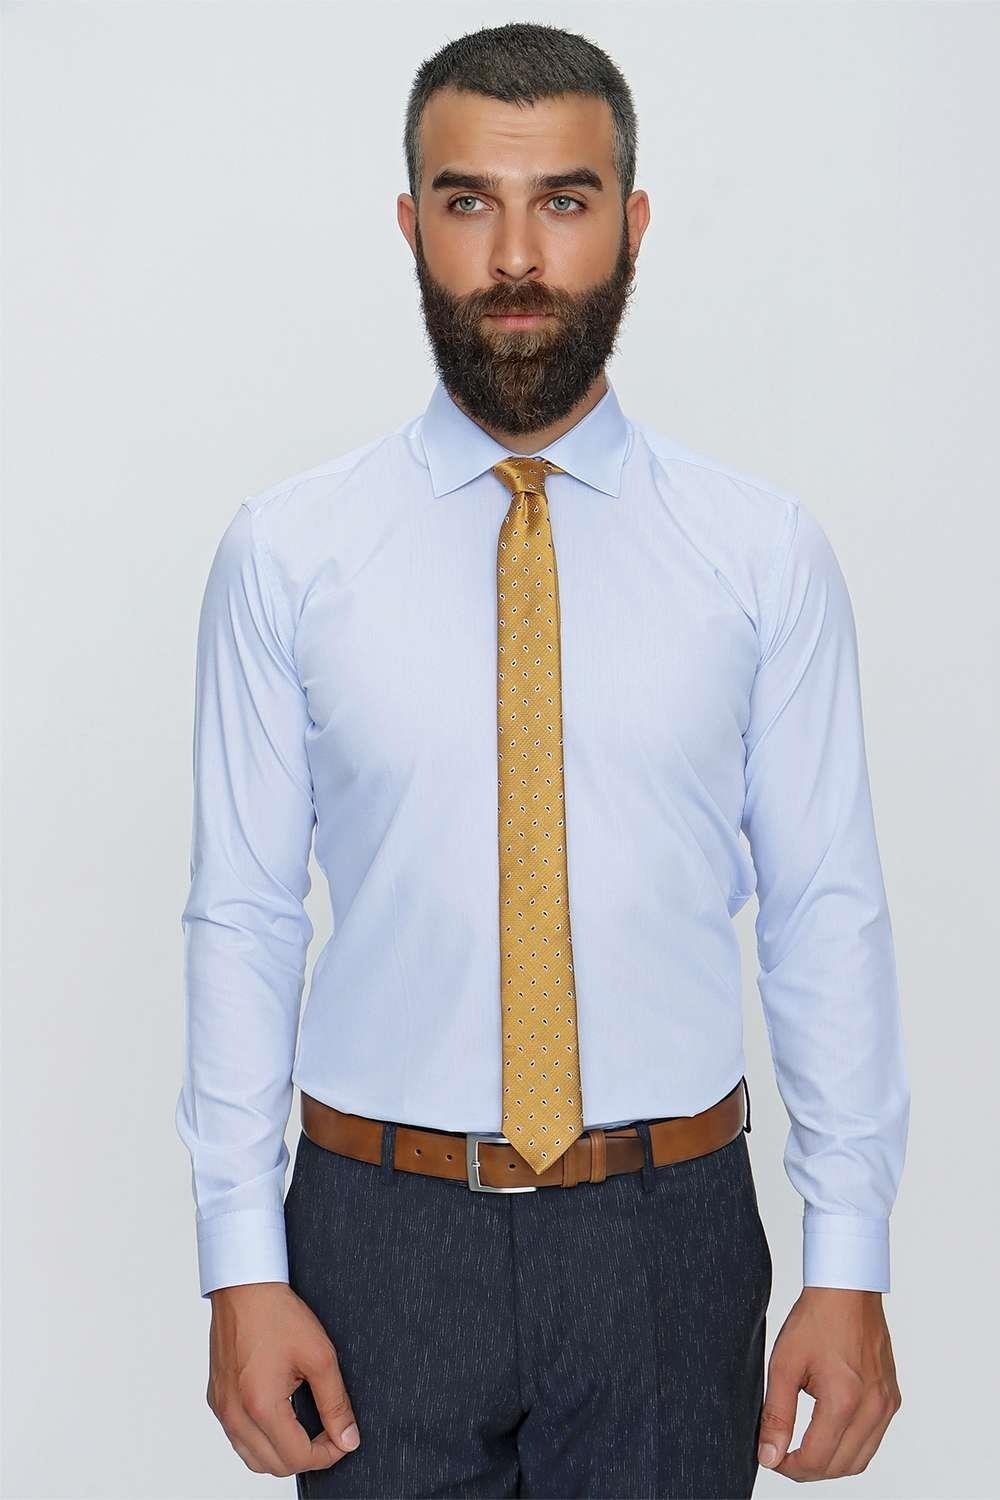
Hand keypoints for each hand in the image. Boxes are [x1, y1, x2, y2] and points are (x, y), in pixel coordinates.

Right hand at [207, 1281, 360, 1477]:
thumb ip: (336, 1403)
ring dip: (281, 1452)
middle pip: (274, 1466)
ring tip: (304, 1426)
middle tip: (328, 1432)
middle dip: (306, 1456)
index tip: (342, 1438)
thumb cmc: (277, 1314)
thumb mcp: (319, 1356)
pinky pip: (238, 1438)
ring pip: (252, 1458)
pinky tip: (279, 1414)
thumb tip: (348, 1438)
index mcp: (260, 1406)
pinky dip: (260, 1438)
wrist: (243, 1287)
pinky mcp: (217, 1399)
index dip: (327, 1454)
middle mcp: (235, 1414)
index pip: (297, 1459)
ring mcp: (222, 1408)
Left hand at [757, 1287, 901, 1480]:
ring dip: (831, 1462)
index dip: (790, 1468)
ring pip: (860, 1459)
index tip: (772, 1458)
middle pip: (841, 1467)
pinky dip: (851, 1446)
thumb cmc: (816, 1319)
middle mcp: (873, 1407)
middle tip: (783, 1455)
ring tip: (804, 1447)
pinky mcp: (892, 1397)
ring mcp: (887, 1403)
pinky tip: (829, 1430)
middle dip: (809, 1469)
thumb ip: (776, 1415)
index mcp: (845, 1400)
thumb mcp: (784, 1365)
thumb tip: (769, 1455)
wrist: (847, 1289)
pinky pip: (873, 1439)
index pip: (817, 1460)